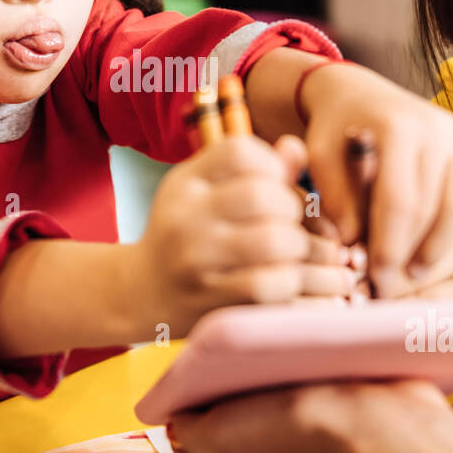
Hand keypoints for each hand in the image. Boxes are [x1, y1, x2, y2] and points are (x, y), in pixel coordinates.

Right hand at [125, 134, 352, 336]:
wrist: (141, 293)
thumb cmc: (189, 235)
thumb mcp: (207, 193)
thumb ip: (253, 169)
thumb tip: (295, 149)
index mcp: (186, 183)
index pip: (240, 152)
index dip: (274, 165)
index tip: (279, 186)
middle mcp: (186, 217)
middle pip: (263, 196)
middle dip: (296, 211)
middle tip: (297, 226)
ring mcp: (196, 261)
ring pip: (275, 242)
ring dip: (305, 250)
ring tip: (311, 257)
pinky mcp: (211, 302)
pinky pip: (272, 287)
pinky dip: (299, 285)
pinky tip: (305, 285)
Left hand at [298, 63, 452, 294]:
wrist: (360, 94)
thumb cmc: (335, 131)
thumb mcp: (320, 159)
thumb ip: (334, 199)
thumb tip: (351, 244)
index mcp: (399, 127)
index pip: (399, 201)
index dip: (388, 245)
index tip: (375, 277)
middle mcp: (438, 129)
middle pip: (429, 209)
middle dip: (409, 253)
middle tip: (389, 285)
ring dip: (433, 248)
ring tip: (409, 275)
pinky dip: (446, 227)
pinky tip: (422, 249)